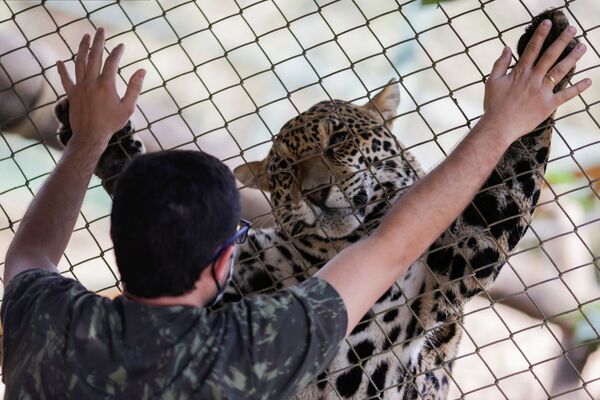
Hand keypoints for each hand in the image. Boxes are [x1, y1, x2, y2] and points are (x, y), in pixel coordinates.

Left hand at [56, 28, 145, 148]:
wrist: (91, 136)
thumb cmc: (112, 123)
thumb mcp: (128, 107)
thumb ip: (135, 87)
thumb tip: (142, 70)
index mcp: (106, 85)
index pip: (112, 62)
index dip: (117, 52)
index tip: (122, 45)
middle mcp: (91, 83)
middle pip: (94, 56)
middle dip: (99, 42)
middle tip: (101, 30)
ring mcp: (80, 87)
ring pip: (79, 62)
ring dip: (82, 48)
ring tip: (85, 37)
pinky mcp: (72, 94)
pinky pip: (65, 79)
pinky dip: (62, 70)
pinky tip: (60, 61)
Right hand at [482, 20, 590, 142]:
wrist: (498, 126)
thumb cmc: (493, 105)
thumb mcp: (492, 81)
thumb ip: (500, 64)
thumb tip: (506, 48)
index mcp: (520, 72)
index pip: (532, 49)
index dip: (540, 34)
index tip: (548, 23)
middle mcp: (533, 79)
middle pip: (550, 56)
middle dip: (562, 41)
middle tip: (572, 30)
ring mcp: (542, 92)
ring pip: (560, 71)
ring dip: (572, 58)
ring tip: (582, 47)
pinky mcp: (548, 105)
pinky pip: (565, 95)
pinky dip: (578, 88)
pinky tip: (588, 81)